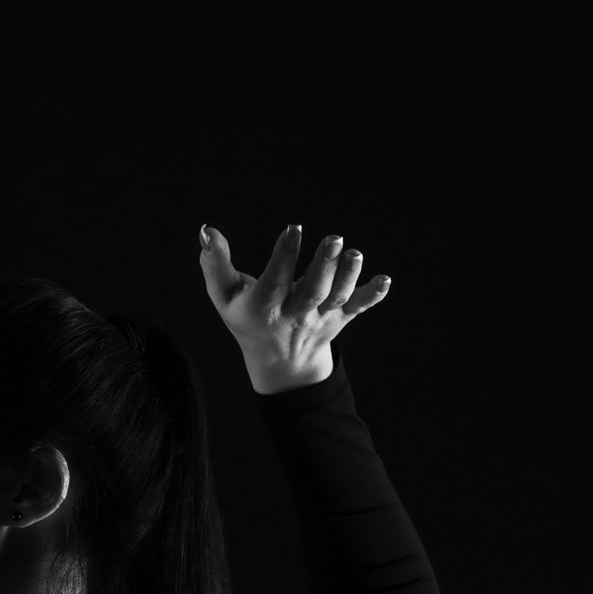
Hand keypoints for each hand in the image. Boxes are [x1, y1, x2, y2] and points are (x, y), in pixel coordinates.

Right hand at [197, 223, 390, 377]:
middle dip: (323, 266)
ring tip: (355, 253)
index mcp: (263, 309)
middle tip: (335, 239)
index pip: (274, 282)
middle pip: (312, 292)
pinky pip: (358, 308)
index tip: (294, 229)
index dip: (283, 256)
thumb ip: (215, 264)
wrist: (280, 364)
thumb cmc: (247, 319)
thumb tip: (207, 229)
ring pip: (336, 298)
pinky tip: (385, 280)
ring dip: (348, 276)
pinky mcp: (339, 318)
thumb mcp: (225, 297)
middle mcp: (293, 316)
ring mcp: (319, 319)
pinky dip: (372, 296)